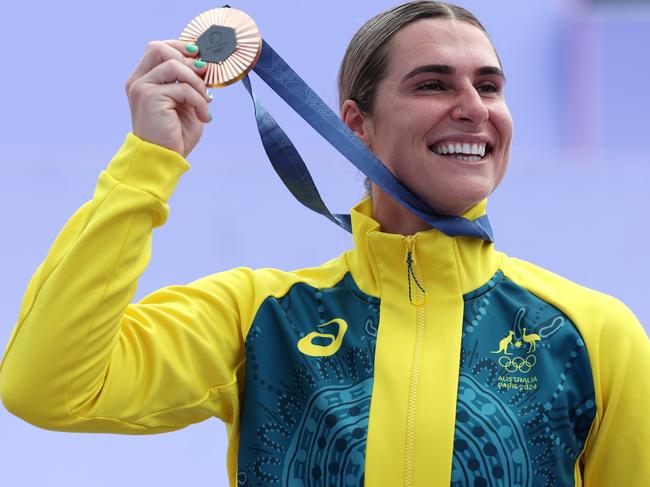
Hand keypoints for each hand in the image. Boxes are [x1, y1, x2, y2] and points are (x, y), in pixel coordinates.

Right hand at [126, 40, 212, 157]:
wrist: (163, 160)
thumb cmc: (174, 135)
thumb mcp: (186, 104)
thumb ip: (190, 83)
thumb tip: (204, 64)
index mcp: (144, 80)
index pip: (158, 48)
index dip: (180, 48)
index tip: (200, 60)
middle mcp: (139, 81)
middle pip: (159, 48)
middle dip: (187, 59)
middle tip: (204, 77)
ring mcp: (142, 88)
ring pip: (173, 65)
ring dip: (196, 82)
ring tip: (206, 101)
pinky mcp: (150, 98)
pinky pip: (183, 88)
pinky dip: (199, 100)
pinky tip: (204, 116)